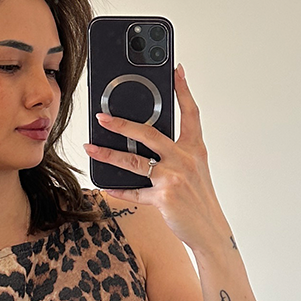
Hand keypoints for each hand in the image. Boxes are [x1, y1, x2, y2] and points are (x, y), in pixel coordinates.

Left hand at [83, 63, 231, 253]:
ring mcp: (173, 178)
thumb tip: (149, 144)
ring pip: (134, 162)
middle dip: (122, 124)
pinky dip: (119, 190)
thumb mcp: (195, 171)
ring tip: (90, 147)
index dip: (183, 90)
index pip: (190, 113)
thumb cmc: (200, 200)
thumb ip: (177, 154)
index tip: (176, 69)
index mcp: (194, 149)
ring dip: (108, 154)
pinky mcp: (164, 198)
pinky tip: (105, 185)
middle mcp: (184, 159)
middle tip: (102, 116)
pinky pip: (134, 192)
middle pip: (149, 134)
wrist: (210, 230)